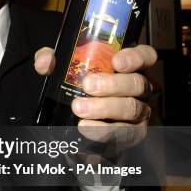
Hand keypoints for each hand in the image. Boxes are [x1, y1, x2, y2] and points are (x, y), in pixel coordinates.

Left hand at [34, 44, 156, 146]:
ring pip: (132, 108)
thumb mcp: (62, 69)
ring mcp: (139, 112)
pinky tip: (85, 129)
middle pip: (137, 83)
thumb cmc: (77, 88)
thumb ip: (52, 60)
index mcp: (128, 67)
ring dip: (105, 108)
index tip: (116, 61)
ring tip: (79, 109)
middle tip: (88, 86)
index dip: (136, 57)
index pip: (145, 56)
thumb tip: (44, 63)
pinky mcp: (133, 134)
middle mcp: (139, 88)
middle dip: (113, 84)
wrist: (77, 125)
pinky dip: (104, 132)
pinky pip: (125, 133)